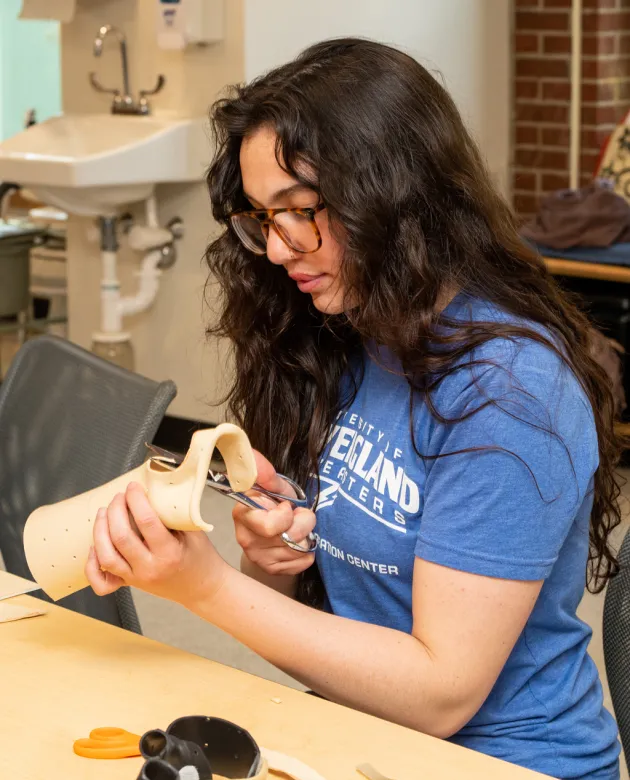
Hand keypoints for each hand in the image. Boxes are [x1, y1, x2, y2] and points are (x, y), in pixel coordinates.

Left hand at [85, 482, 227, 606]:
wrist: (202, 588)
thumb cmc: (200, 557)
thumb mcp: (195, 532)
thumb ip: (175, 515)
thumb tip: (153, 492)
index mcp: (169, 553)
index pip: (146, 521)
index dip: (136, 499)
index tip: (134, 487)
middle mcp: (150, 568)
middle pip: (121, 536)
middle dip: (115, 510)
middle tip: (119, 496)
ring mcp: (137, 578)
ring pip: (106, 556)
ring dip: (100, 530)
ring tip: (104, 512)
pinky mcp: (129, 583)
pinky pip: (102, 581)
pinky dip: (92, 563)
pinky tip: (95, 545)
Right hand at [233, 451, 315, 576]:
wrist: (268, 532)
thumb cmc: (272, 505)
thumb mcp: (272, 488)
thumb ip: (268, 476)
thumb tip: (257, 461)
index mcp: (243, 514)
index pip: (272, 526)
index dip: (286, 516)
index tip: (286, 507)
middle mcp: (246, 538)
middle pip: (290, 539)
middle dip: (303, 525)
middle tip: (298, 517)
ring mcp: (258, 557)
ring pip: (298, 550)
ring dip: (306, 537)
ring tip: (297, 528)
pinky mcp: (271, 570)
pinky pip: (303, 562)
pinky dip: (307, 552)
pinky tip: (298, 543)